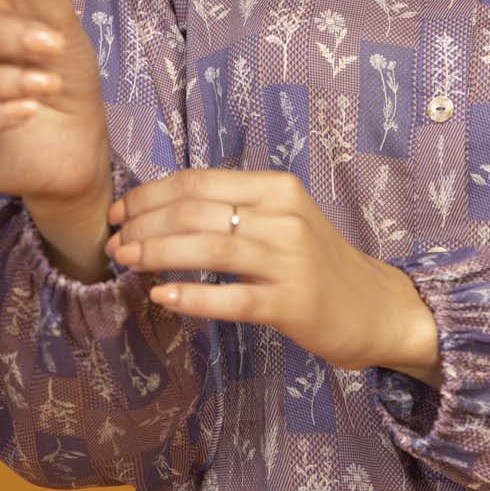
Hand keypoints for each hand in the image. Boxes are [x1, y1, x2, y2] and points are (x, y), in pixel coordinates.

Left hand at [105, 167, 441, 377]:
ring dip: (156, 254)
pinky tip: (162, 296)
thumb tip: (159, 210)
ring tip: (124, 263)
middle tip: (114, 243)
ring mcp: (290, 260)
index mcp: (278, 188)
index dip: (149, 195)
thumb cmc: (316, 264)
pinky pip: (232, 298)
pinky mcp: (292, 303)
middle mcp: (284, 217)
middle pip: (197, 211)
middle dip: (144, 225)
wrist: (375, 308)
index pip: (198, 182)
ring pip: (209, 248)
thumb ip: (233, 209)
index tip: (118, 213)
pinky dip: (192, 296)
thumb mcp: (282, 219)